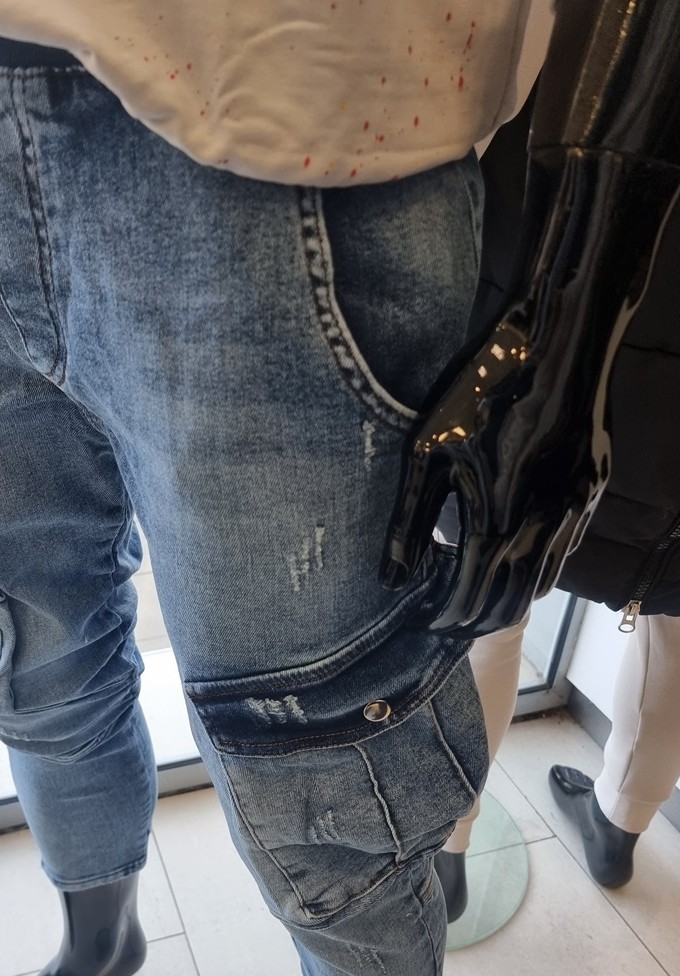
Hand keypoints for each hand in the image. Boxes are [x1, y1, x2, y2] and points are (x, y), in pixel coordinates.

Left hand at [380, 310, 607, 636]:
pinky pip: (569, 545)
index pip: (471, 600)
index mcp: (495, 523)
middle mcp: (540, 528)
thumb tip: (390, 579)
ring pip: (546, 580)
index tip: (429, 626)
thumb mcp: (427, 454)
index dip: (448, 619)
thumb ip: (410, 523)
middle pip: (511, 602)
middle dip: (480, 618)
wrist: (558, 341)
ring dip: (512, 595)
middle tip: (453, 622)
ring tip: (481, 597)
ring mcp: (574, 510)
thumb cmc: (481, 392)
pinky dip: (544, 562)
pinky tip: (521, 554)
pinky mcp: (593, 490)